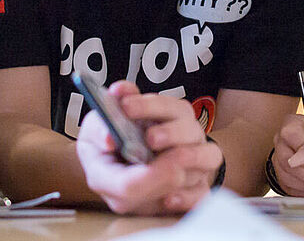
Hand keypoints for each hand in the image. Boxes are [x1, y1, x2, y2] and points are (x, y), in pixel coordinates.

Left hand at [75, 81, 222, 214]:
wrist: (116, 183)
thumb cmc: (110, 158)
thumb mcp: (94, 141)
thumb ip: (98, 132)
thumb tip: (109, 138)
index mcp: (161, 115)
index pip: (165, 105)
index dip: (146, 105)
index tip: (126, 106)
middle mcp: (183, 136)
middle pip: (191, 126)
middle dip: (173, 131)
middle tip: (151, 138)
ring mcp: (193, 164)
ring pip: (209, 156)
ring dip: (190, 158)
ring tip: (169, 167)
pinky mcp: (194, 192)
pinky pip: (203, 194)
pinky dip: (188, 196)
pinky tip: (167, 199)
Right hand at [268, 113, 303, 196]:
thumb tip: (299, 158)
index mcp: (296, 123)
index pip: (289, 134)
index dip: (302, 151)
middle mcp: (283, 139)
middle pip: (285, 159)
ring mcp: (280, 156)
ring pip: (284, 175)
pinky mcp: (281, 173)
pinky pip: (285, 186)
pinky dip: (302, 191)